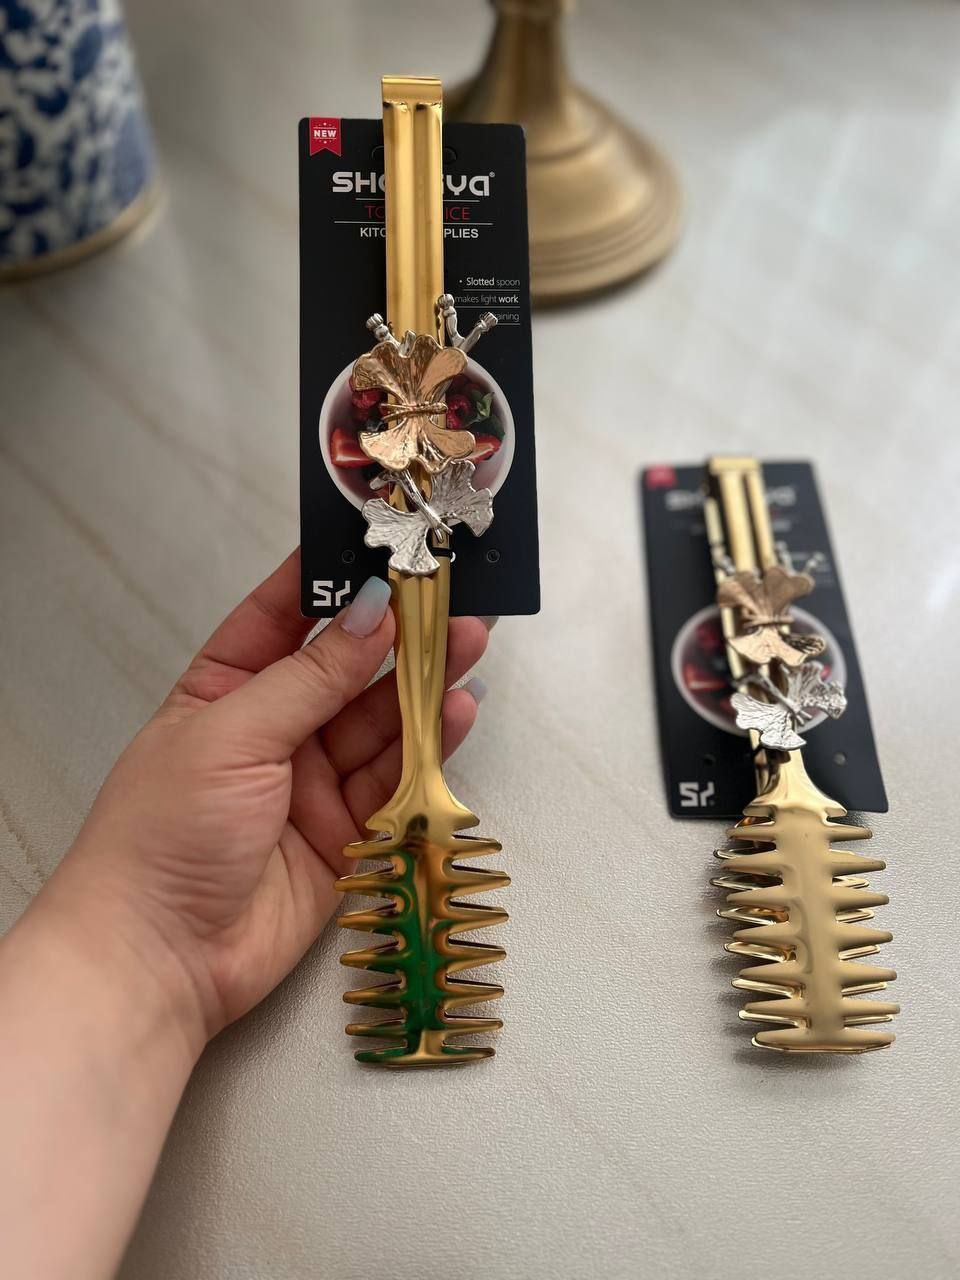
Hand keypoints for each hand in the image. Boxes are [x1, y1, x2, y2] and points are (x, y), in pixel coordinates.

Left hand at [41, 549, 489, 1052]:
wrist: (159, 957)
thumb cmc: (163, 834)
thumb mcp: (233, 734)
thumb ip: (310, 676)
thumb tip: (370, 615)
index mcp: (222, 690)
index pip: (280, 618)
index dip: (329, 582)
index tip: (378, 546)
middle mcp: (271, 731)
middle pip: (344, 668)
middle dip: (396, 633)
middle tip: (448, 597)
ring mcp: (311, 782)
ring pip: (378, 720)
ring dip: (423, 683)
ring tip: (468, 642)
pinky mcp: (348, 833)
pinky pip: (396, 778)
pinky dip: (431, 745)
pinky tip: (458, 709)